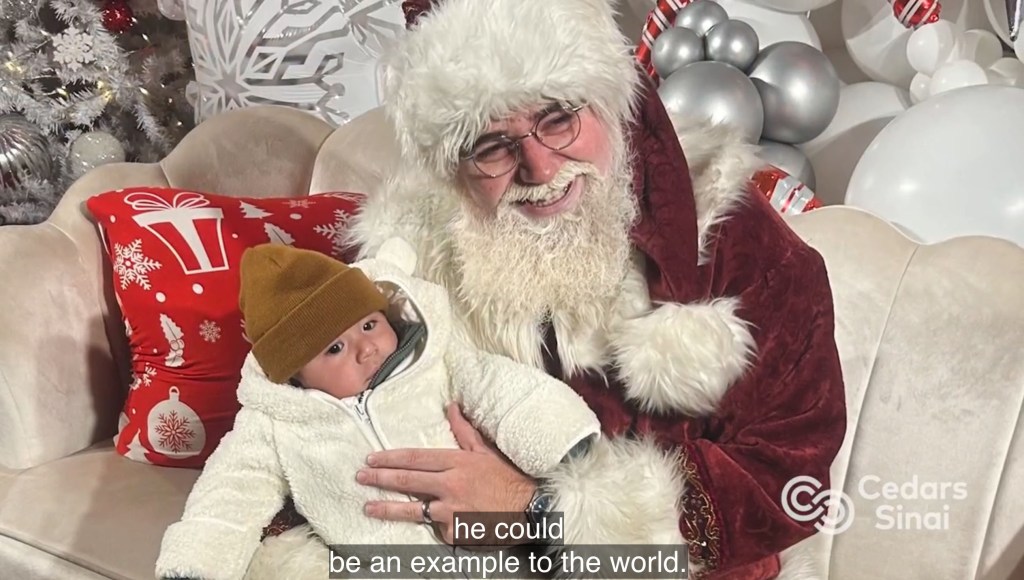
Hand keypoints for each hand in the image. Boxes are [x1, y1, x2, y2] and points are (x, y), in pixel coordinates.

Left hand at [358, 403, 535, 544]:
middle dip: (380, 478)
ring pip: (412, 509)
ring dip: (387, 508)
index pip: (416, 458)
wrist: (529, 510)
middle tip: (361, 476)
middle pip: (407, 481)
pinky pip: (436, 528)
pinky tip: (422, 524)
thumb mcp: (487, 451)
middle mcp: (450, 486)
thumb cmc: (509, 479)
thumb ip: (465, 431)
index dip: (391, 458)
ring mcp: (450, 511)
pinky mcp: (454, 531)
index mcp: (457, 463)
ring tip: (368, 507)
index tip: (372, 458)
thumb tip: (452, 407)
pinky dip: (431, 525)